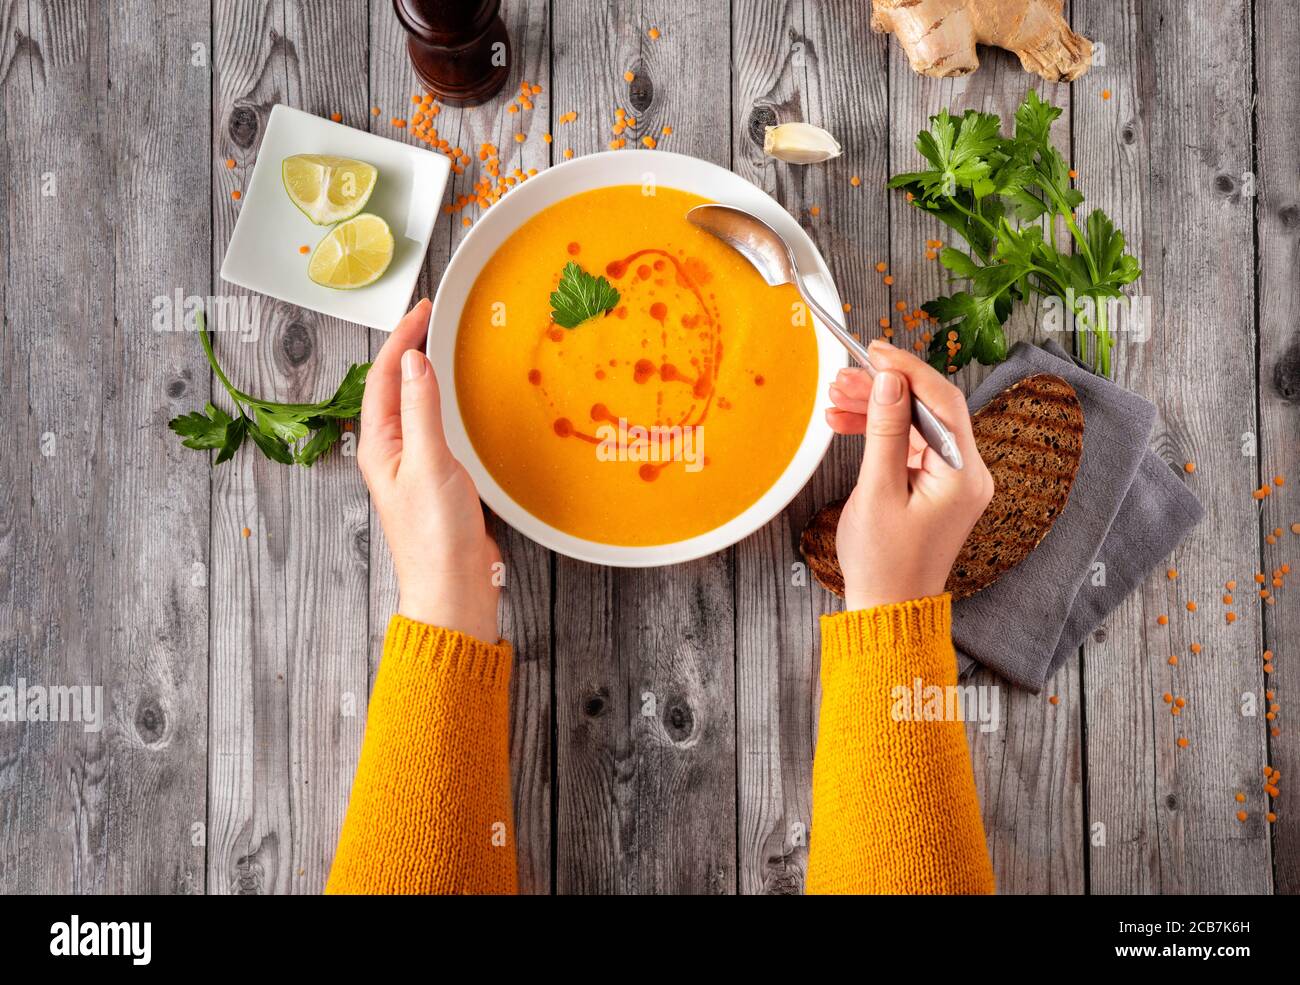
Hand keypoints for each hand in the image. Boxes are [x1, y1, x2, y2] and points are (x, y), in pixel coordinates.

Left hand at [358, 299, 500, 641]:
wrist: (454, 590)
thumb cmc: (435, 538)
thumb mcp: (429, 463)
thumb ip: (421, 410)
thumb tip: (413, 360)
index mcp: (380, 447)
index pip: (382, 377)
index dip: (401, 339)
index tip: (422, 310)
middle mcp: (393, 454)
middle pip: (394, 388)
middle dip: (410, 348)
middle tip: (431, 317)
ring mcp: (416, 467)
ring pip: (415, 407)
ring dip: (426, 374)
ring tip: (443, 346)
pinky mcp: (440, 480)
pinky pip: (437, 428)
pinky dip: (446, 403)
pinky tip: (460, 401)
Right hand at [827, 340, 992, 611]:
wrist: (887, 609)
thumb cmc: (884, 563)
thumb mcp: (878, 491)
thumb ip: (886, 432)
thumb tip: (891, 382)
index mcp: (964, 476)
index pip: (943, 402)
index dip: (908, 370)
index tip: (874, 351)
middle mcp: (968, 475)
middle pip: (929, 410)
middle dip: (885, 389)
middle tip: (843, 376)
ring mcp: (954, 482)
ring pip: (916, 425)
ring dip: (877, 409)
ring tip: (836, 399)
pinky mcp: (936, 488)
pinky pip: (910, 446)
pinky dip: (881, 433)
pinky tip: (847, 423)